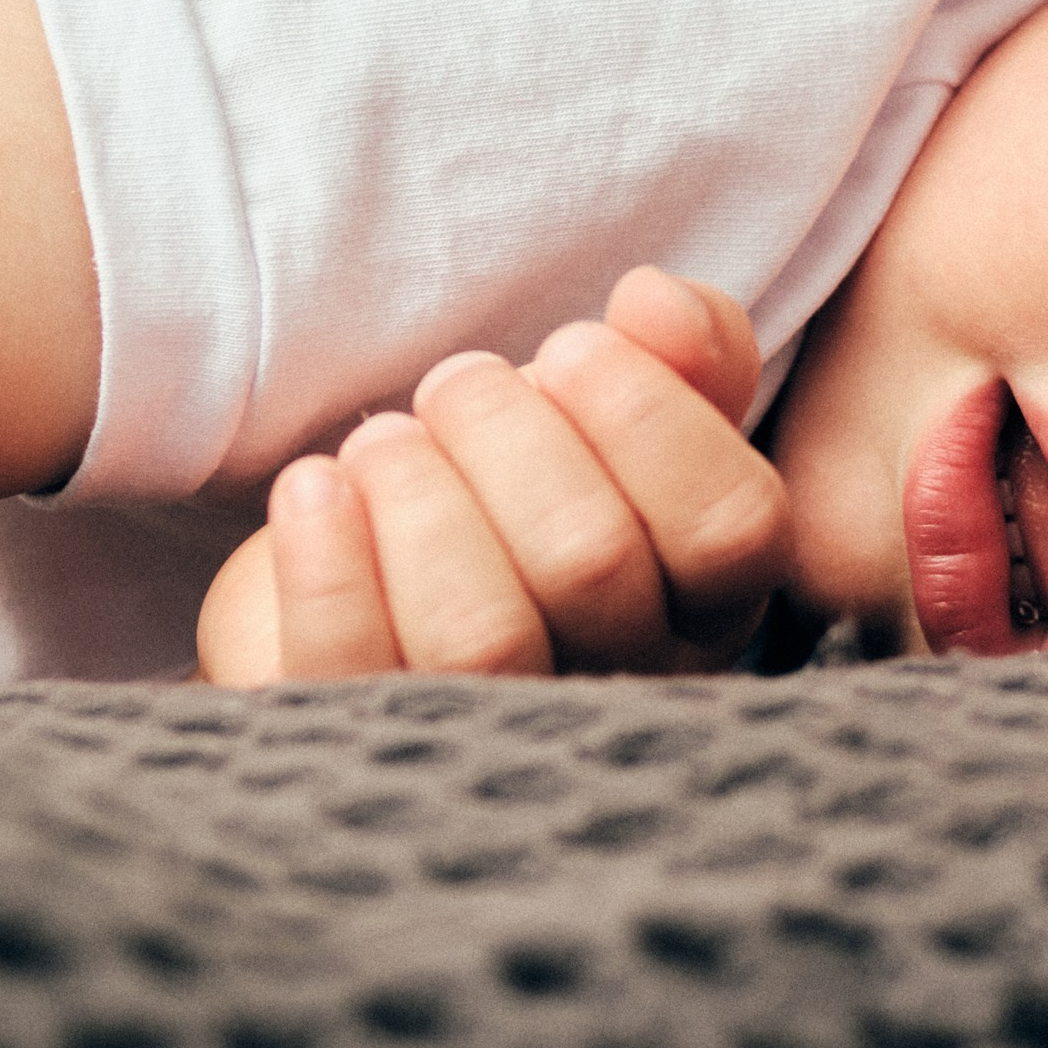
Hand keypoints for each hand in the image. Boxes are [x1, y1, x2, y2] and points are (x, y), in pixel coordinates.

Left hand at [197, 266, 786, 685]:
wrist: (358, 585)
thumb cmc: (504, 490)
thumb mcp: (609, 415)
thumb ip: (683, 351)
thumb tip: (657, 303)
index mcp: (701, 606)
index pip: (732, 526)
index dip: (649, 415)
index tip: (573, 348)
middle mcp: (617, 688)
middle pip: (591, 563)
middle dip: (505, 432)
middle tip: (454, 386)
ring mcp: (493, 738)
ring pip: (481, 634)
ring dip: (418, 494)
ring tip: (383, 442)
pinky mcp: (366, 744)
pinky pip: (354, 667)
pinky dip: (328, 560)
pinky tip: (315, 490)